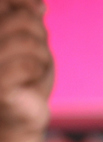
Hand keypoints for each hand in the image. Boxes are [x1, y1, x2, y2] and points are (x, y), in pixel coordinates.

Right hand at [0, 0, 52, 136]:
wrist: (24, 114)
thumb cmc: (28, 77)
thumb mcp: (32, 43)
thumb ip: (29, 19)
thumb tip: (40, 6)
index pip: (3, 1)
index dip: (24, 2)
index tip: (41, 8)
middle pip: (22, 19)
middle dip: (41, 34)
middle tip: (41, 53)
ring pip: (28, 42)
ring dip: (43, 55)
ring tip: (38, 68)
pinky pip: (28, 65)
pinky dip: (39, 72)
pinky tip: (34, 81)